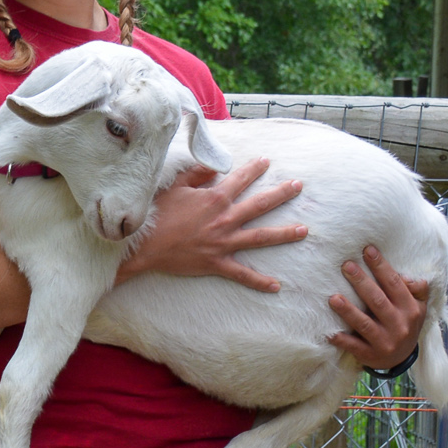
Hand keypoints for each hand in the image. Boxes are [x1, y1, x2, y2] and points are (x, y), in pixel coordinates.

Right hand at [118, 157, 306, 291]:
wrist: (144, 247)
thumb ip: (195, 175)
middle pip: (260, 205)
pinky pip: (242, 274)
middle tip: (298, 187)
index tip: (266, 161)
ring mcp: (223, 242)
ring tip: (303, 230)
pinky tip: (276, 285)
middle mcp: (225, 219)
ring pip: (260, 237)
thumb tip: (213, 167)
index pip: (240, 179)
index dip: (254, 169)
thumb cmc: (156, 216)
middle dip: (281, 194)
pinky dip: (259, 281)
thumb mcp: (174, 188)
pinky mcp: (217, 263)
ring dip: (284, 234)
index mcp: (214, 199)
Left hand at [328, 245, 428, 368]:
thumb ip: (417, 290)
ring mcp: (385, 341)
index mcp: (410, 309)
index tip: (367, 250)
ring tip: (333, 297)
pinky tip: (328, 332)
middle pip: (378, 301)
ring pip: (364, 324)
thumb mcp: (418, 307)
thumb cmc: (405, 324)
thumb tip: (406, 276)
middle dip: (361, 282)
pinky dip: (341, 339)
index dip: (381, 267)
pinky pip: (354, 346)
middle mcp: (399, 325)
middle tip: (346, 266)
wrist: (401, 359)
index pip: (394, 284)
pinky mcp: (370, 355)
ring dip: (348, 310)